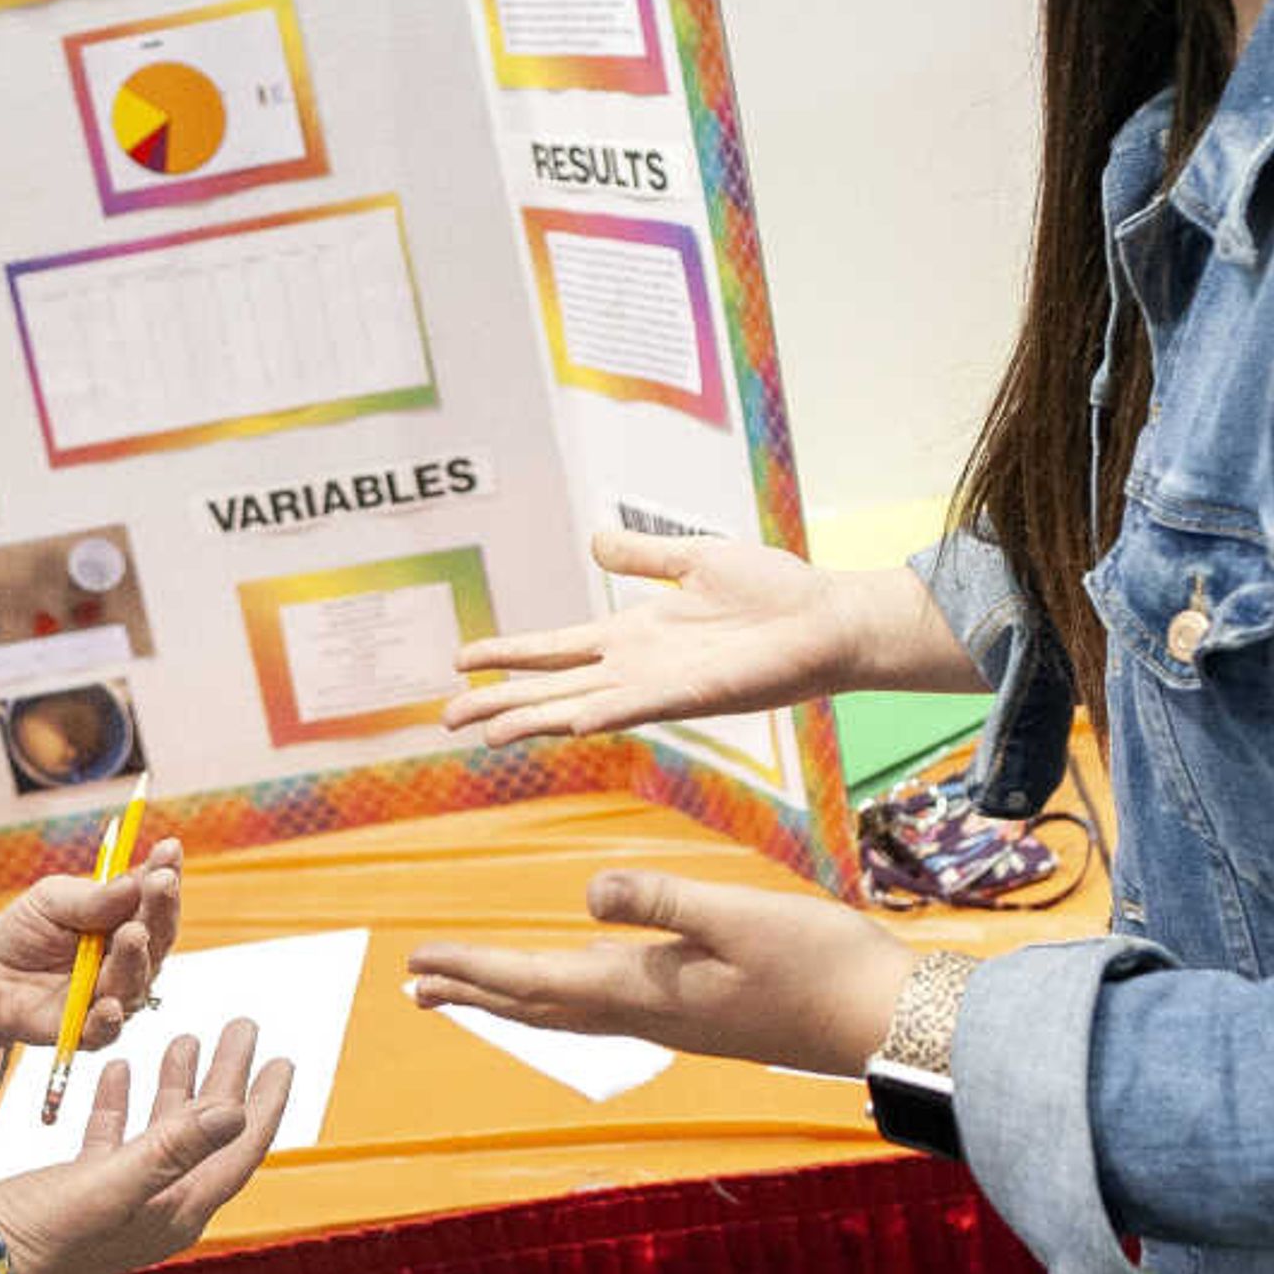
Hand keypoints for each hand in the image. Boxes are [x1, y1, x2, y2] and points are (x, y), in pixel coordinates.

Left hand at [0, 837, 183, 1049]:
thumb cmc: (27, 930)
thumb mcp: (52, 900)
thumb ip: (91, 899)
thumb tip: (133, 883)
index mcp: (126, 920)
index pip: (154, 898)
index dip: (166, 874)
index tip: (169, 849)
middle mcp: (128, 958)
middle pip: (156, 939)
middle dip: (160, 911)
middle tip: (160, 886)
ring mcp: (111, 994)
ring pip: (134, 982)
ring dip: (135, 959)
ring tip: (133, 934)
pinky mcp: (87, 1030)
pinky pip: (104, 1031)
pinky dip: (108, 1020)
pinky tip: (110, 1005)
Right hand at [0, 1022, 295, 1273]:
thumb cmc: (41, 1237)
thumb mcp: (112, 1185)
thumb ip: (174, 1147)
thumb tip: (237, 1111)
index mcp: (177, 1210)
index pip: (239, 1150)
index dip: (265, 1104)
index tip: (285, 1059)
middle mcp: (158, 1206)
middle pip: (207, 1132)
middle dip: (227, 1078)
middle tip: (243, 1026)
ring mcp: (122, 1198)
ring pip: (162, 1130)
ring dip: (178, 1084)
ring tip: (188, 1038)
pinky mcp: (84, 1190)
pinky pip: (116, 1137)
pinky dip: (124, 1101)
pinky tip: (119, 1069)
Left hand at [402, 870, 916, 1077]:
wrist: (884, 1020)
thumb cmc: (818, 963)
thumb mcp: (737, 915)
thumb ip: (661, 901)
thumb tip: (586, 896)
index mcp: (645, 990)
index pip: (537, 980)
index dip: (474, 972)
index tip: (418, 964)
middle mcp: (648, 1014)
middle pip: (540, 1006)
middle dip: (476, 994)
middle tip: (416, 989)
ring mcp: (676, 1021)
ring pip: (573, 1011)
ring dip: (516, 999)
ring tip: (473, 992)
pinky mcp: (703, 1016)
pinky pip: (609, 1009)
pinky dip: (569, 996)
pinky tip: (577, 985)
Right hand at [444, 531, 913, 745]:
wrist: (829, 618)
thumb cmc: (774, 591)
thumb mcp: (695, 559)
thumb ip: (642, 555)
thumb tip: (592, 541)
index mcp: (634, 634)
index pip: (555, 648)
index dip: (507, 653)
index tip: (458, 660)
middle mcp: (637, 666)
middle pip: (552, 686)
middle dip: (497, 701)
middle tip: (444, 720)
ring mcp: (663, 684)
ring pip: (581, 704)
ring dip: (534, 718)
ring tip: (485, 732)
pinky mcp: (697, 693)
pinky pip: (642, 706)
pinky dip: (605, 713)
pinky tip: (571, 721)